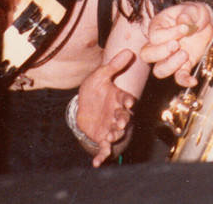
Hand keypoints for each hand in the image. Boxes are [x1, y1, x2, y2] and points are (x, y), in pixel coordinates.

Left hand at [76, 49, 136, 166]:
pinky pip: (105, 149)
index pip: (126, 99)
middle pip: (124, 117)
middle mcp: (118, 114)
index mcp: (119, 98)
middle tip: (121, 121)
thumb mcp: (101, 76)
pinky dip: (102, 157)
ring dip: (114, 135)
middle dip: (123, 120)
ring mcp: (111, 127)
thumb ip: (113, 66)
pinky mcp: (103, 138)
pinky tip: (97, 163)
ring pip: (116, 132)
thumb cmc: (95, 90)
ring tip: (109, 136)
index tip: (128, 100)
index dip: (127, 100)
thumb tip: (129, 50)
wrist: (84, 107)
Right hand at [139, 2, 212, 86]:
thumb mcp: (193, 9)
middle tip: (176, 45)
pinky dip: (184, 80)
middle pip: (147, 55)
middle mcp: (159, 44)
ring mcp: (170, 57)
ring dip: (170, 66)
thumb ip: (188, 14)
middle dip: (160, 52)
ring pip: (159, 70)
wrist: (206, 24)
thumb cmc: (194, 14)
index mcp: (158, 27)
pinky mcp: (183, 66)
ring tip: (185, 54)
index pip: (154, 36)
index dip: (168, 34)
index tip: (185, 28)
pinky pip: (179, 77)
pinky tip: (193, 80)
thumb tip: (183, 22)